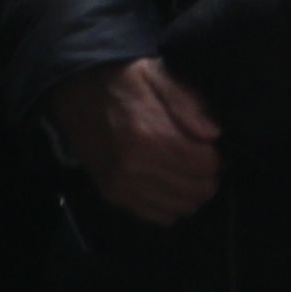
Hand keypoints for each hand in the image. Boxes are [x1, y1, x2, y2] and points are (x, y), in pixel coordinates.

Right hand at [54, 57, 222, 226]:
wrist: (75, 90)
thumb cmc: (121, 78)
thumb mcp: (158, 75)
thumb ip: (187, 105)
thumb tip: (213, 135)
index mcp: (150, 135)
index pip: (204, 166)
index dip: (215, 157)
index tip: (211, 146)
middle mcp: (135, 168)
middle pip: (194, 191)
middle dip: (206, 177)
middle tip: (202, 160)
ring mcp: (122, 186)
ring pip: (177, 209)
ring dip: (190, 193)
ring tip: (187, 172)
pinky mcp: (112, 195)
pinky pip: (155, 216)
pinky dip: (169, 205)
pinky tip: (168, 185)